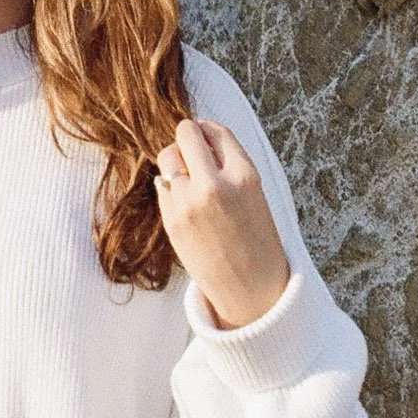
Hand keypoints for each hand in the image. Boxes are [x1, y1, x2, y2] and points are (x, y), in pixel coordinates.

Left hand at [153, 117, 292, 330]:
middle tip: (194, 154)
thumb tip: (199, 131)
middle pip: (185, 132)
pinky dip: (171, 186)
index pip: (215, 130)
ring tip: (190, 180)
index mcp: (244, 175)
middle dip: (188, 139)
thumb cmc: (256, 237)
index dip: (207, 131)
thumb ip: (229, 162)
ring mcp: (189, 202)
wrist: (250, 287)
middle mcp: (215, 184)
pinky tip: (186, 202)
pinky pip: (161, 184)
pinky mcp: (171, 219)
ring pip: (167, 156)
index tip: (207, 139)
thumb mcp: (254, 192)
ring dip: (176, 161)